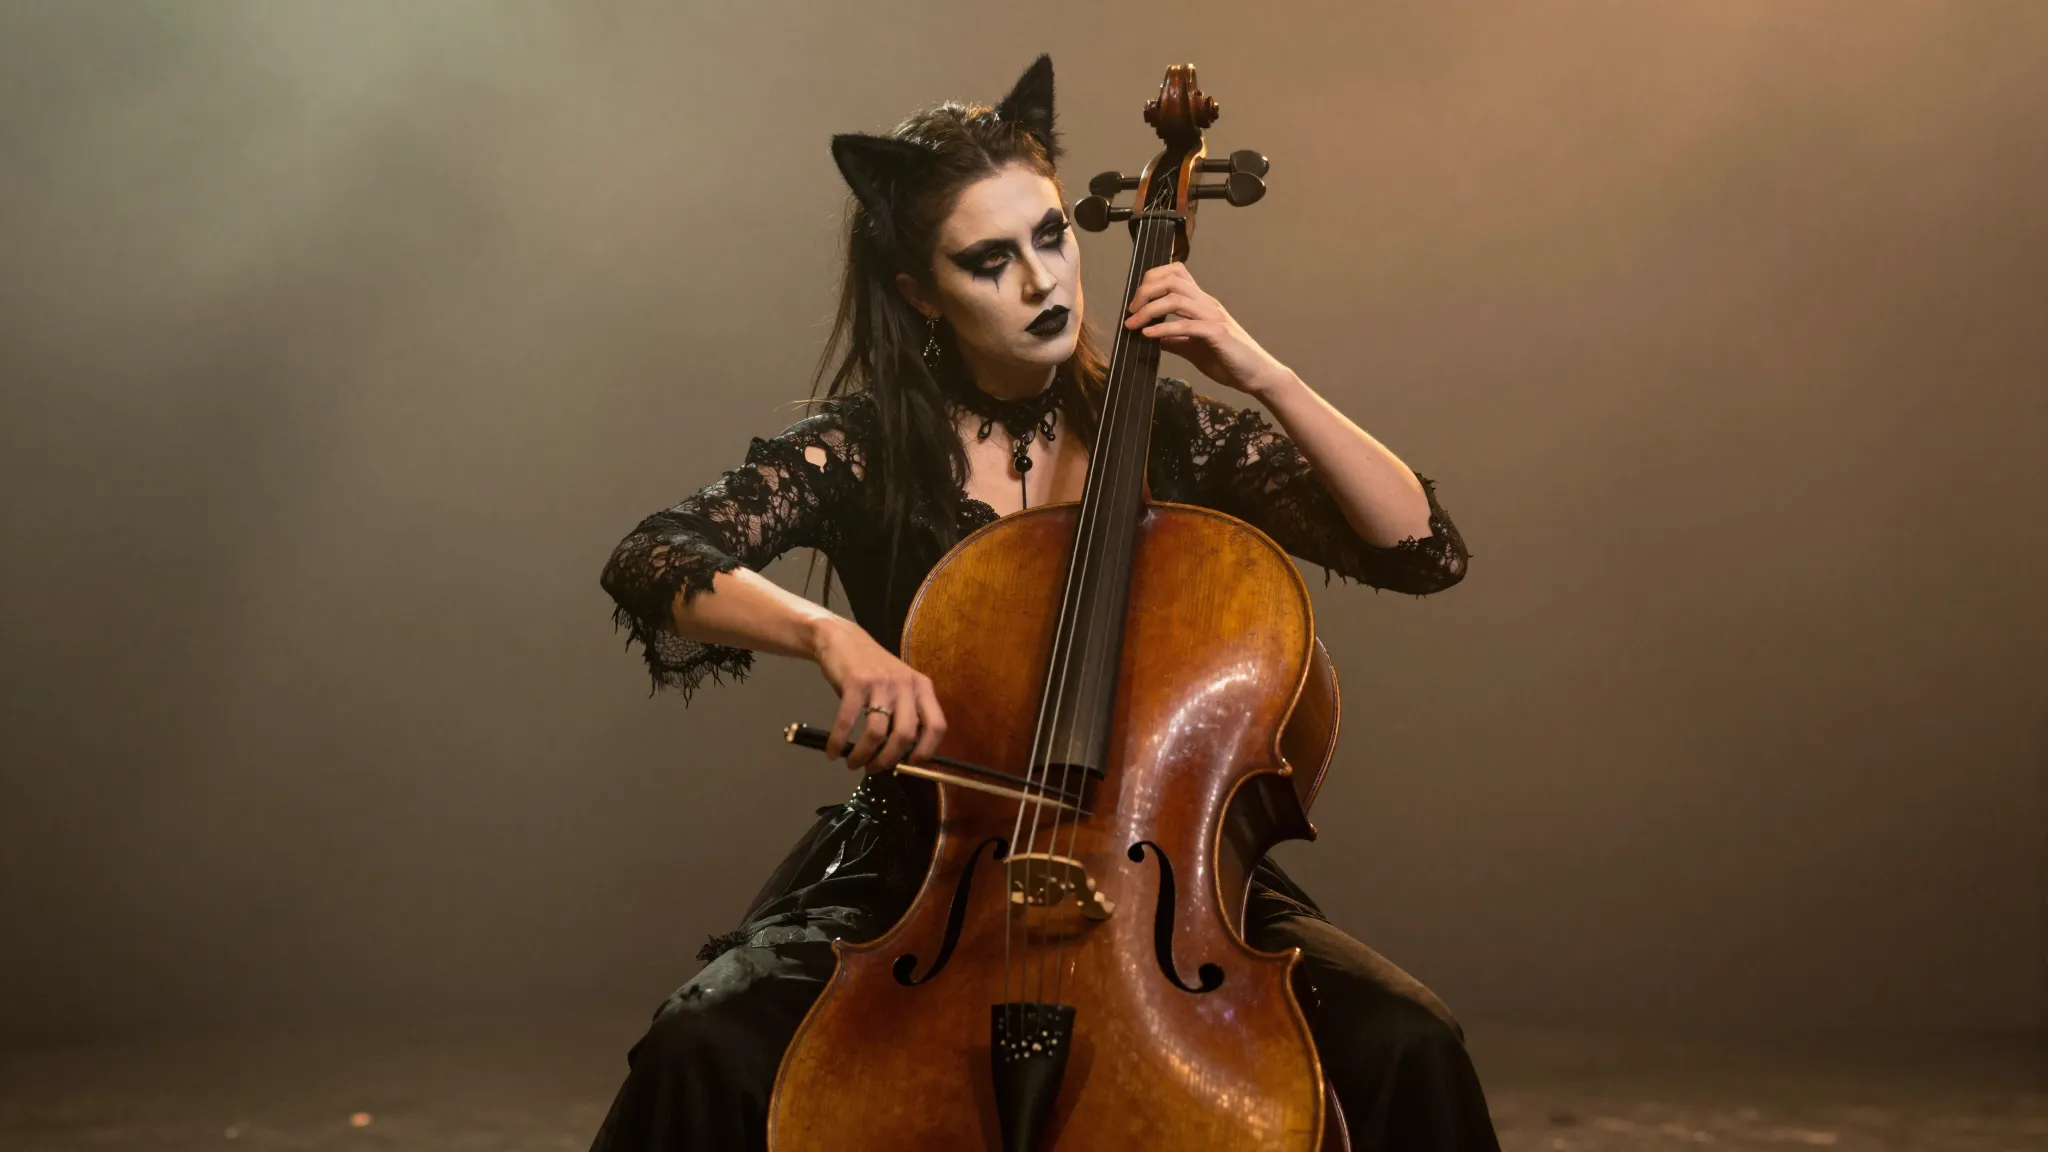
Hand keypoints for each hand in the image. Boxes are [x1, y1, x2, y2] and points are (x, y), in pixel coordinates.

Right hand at [811, 618, 946, 772]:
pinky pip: (847, 722)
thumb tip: (902, 755)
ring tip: (853, 764)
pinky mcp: (856, 683)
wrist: (843, 639)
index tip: (910, 765)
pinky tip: (833, 752)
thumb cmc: (873, 668)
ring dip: (863, 755)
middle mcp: (906, 684)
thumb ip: (904, 713)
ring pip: (876, 733)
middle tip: (874, 769)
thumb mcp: (899, 685)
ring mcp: (881, 683)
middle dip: (888, 760)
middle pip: (905, 735)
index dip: (926, 751)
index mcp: (922, 687)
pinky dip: (838, 742)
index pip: (936, 726)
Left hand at [1124, 262, 1291, 396]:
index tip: (1137, 301)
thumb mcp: (1193, 349)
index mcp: (1202, 303)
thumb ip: (1174, 339)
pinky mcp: (1218, 333)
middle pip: (1171, 279)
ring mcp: (1213, 316)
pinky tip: (1148, 335)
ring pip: (1175, 298)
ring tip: (1133, 324)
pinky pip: (1186, 325)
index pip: (1176, 273)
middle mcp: (1207, 304)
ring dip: (1148, 309)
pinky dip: (1163, 329)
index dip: (1152, 279)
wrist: (1258, 375)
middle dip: (1145, 291)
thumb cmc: (1229, 361)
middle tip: (1131, 311)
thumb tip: (1151, 336)